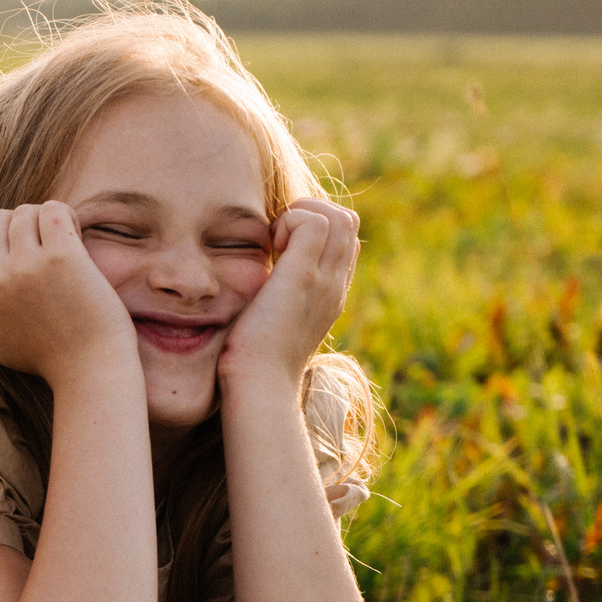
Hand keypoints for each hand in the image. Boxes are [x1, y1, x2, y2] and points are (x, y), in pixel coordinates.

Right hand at [0, 203, 136, 385]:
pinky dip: (64, 214)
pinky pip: (53, 209)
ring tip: (64, 238)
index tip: (20, 250)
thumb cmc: (50, 361)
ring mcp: (26, 266)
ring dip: (44, 218)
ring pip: (24, 212)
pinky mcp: (61, 257)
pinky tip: (76, 233)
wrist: (88, 372)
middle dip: (20, 223)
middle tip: (46, 242)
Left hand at [220, 198, 358, 389]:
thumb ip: (278, 301)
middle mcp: (335, 285)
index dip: (314, 229)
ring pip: (339, 217)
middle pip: (347, 222)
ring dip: (301, 215)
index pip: (344, 241)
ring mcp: (324, 280)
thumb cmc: (254, 363)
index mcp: (330, 294)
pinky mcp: (302, 277)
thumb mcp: (273, 325)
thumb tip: (261, 289)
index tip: (279, 248)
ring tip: (275, 243)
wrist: (259, 386)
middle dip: (310, 214)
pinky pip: (314, 222)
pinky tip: (269, 246)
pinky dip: (289, 221)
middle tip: (276, 240)